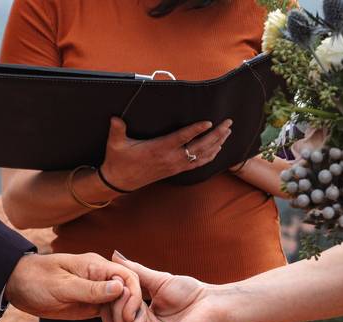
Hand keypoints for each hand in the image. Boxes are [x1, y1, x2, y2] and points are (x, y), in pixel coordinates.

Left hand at [5, 252, 143, 321]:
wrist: (18, 285)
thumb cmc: (36, 279)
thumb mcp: (62, 286)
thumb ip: (91, 289)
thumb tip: (120, 288)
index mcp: (96, 266)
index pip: (127, 277)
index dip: (133, 296)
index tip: (128, 315)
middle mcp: (101, 277)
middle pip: (129, 292)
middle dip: (135, 312)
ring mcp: (97, 291)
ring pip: (122, 304)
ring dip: (128, 320)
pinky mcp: (91, 304)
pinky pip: (111, 312)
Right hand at [99, 117, 232, 191]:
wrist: (120, 182)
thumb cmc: (118, 161)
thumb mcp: (116, 144)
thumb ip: (117, 130)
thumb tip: (115, 118)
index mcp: (159, 149)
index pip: (181, 138)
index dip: (196, 130)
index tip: (208, 122)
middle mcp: (171, 158)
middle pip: (199, 146)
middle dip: (215, 134)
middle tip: (227, 123)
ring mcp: (175, 166)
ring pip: (202, 155)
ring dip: (216, 144)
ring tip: (227, 133)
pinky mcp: (176, 170)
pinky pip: (197, 164)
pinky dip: (210, 156)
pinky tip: (217, 149)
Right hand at [108, 252, 231, 321]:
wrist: (213, 301)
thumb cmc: (190, 292)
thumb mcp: (156, 279)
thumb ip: (134, 271)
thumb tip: (114, 256)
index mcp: (143, 321)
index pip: (116, 315)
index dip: (112, 301)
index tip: (114, 283)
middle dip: (117, 306)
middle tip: (124, 291)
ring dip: (127, 314)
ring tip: (137, 300)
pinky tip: (143, 313)